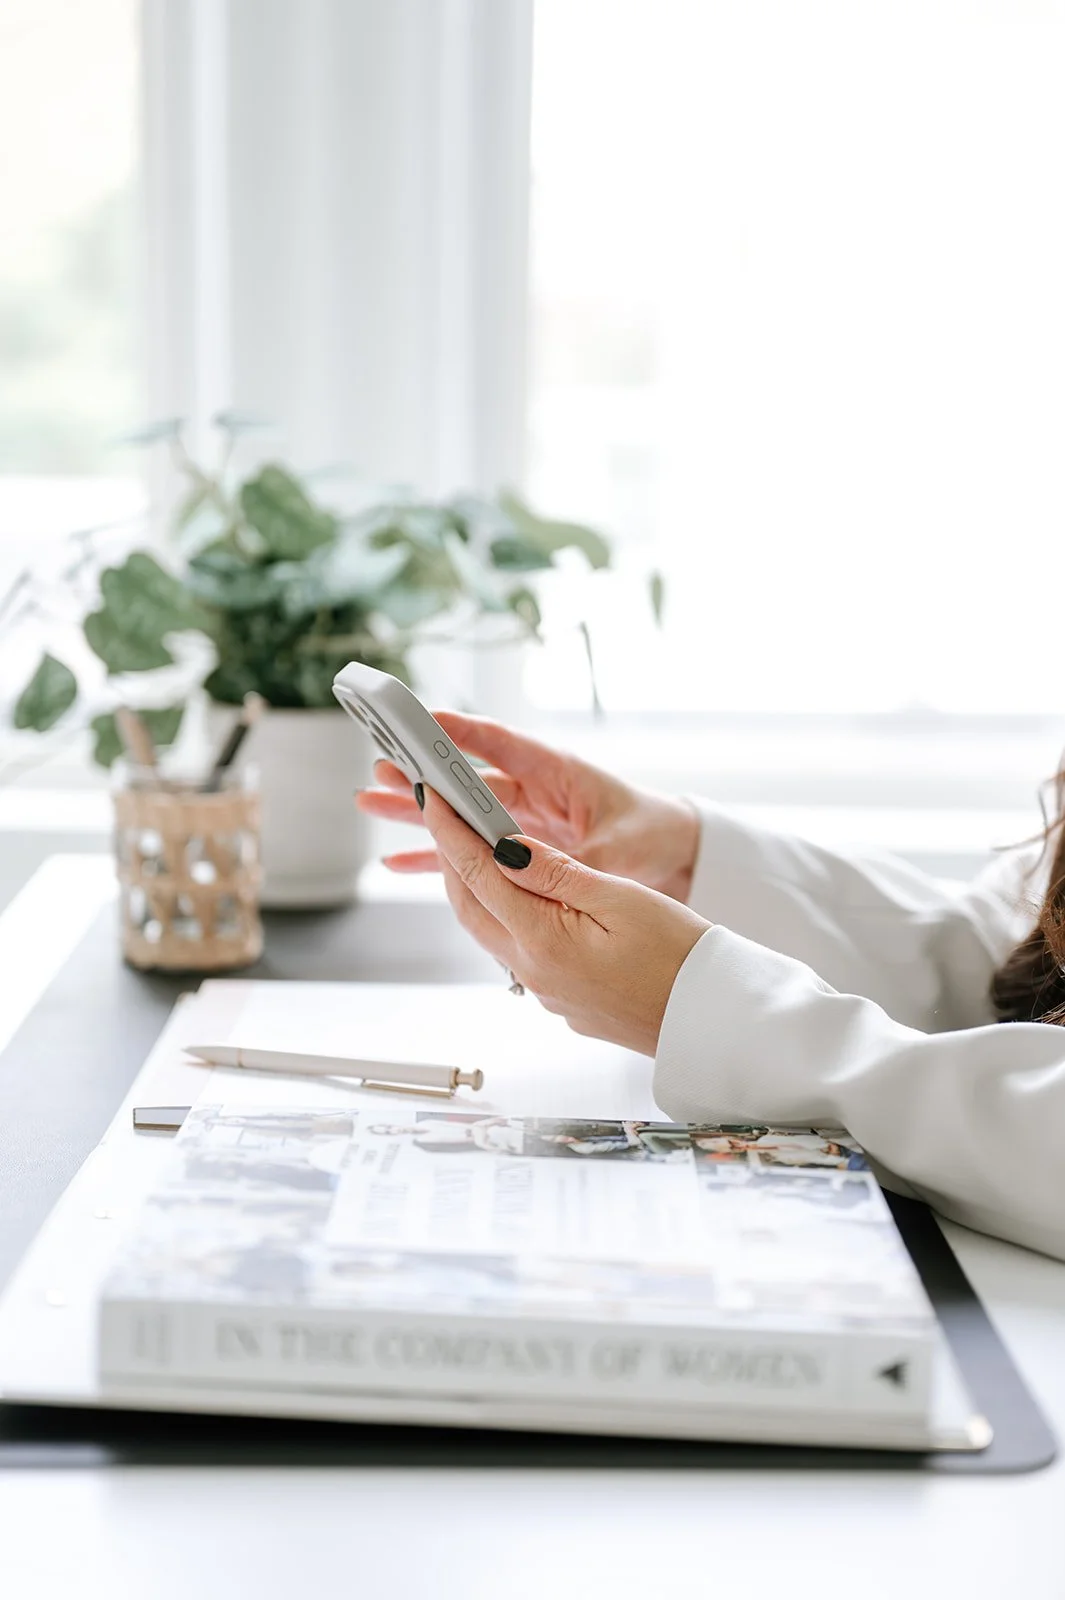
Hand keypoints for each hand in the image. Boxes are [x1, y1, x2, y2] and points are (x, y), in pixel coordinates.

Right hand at [355, 712, 700, 900]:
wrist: (672, 855)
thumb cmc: (651, 834)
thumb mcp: (620, 846)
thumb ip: (580, 857)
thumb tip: (544, 868)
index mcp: (557, 772)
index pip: (499, 743)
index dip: (460, 730)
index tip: (419, 718)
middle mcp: (531, 790)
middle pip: (466, 778)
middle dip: (422, 773)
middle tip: (379, 765)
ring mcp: (521, 820)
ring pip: (458, 813)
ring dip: (416, 811)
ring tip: (369, 801)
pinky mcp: (519, 850)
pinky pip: (468, 852)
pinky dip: (434, 858)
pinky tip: (396, 860)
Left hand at [418, 788, 710, 1056]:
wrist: (710, 1019)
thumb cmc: (680, 959)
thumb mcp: (621, 898)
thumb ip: (556, 873)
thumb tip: (504, 847)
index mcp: (542, 941)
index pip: (478, 874)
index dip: (450, 832)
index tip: (434, 799)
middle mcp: (533, 972)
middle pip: (471, 906)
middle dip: (452, 860)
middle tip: (447, 817)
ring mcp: (546, 991)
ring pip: (491, 931)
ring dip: (477, 890)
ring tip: (477, 850)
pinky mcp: (564, 1000)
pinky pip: (518, 952)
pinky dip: (507, 916)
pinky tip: (523, 899)